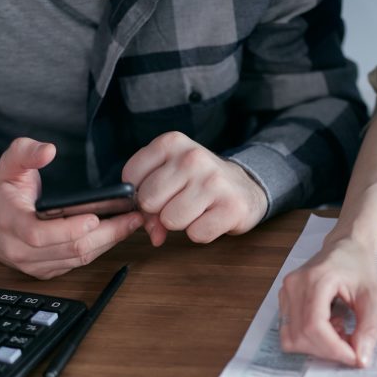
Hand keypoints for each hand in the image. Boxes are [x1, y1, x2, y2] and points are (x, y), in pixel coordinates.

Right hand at [0, 138, 143, 278]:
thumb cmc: (3, 193)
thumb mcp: (8, 164)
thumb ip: (26, 152)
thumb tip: (48, 150)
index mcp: (9, 222)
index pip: (39, 234)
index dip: (68, 228)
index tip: (95, 217)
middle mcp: (20, 249)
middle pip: (69, 249)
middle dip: (106, 234)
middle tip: (132, 217)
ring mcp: (34, 264)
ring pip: (78, 259)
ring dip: (109, 242)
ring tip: (131, 223)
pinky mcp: (46, 271)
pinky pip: (78, 264)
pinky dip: (100, 249)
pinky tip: (116, 234)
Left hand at [122, 132, 266, 245]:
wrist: (245, 187)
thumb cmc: (200, 183)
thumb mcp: (170, 176)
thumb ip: (148, 201)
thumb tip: (154, 234)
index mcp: (172, 143)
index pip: (131, 177)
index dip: (139, 194)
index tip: (158, 193)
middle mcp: (192, 158)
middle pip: (149, 201)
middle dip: (159, 211)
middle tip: (178, 204)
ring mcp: (214, 181)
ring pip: (171, 220)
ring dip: (181, 223)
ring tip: (196, 210)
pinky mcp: (231, 207)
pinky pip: (196, 234)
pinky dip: (201, 233)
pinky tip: (211, 218)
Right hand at [278, 236, 376, 367]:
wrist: (347, 245)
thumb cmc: (360, 265)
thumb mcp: (373, 297)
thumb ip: (369, 328)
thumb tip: (361, 359)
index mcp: (316, 279)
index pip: (315, 326)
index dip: (333, 349)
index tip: (354, 357)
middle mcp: (295, 285)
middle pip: (301, 336)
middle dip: (328, 350)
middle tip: (351, 346)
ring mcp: (286, 291)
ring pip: (291, 338)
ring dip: (317, 346)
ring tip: (339, 330)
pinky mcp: (284, 298)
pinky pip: (289, 331)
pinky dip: (309, 338)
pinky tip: (328, 326)